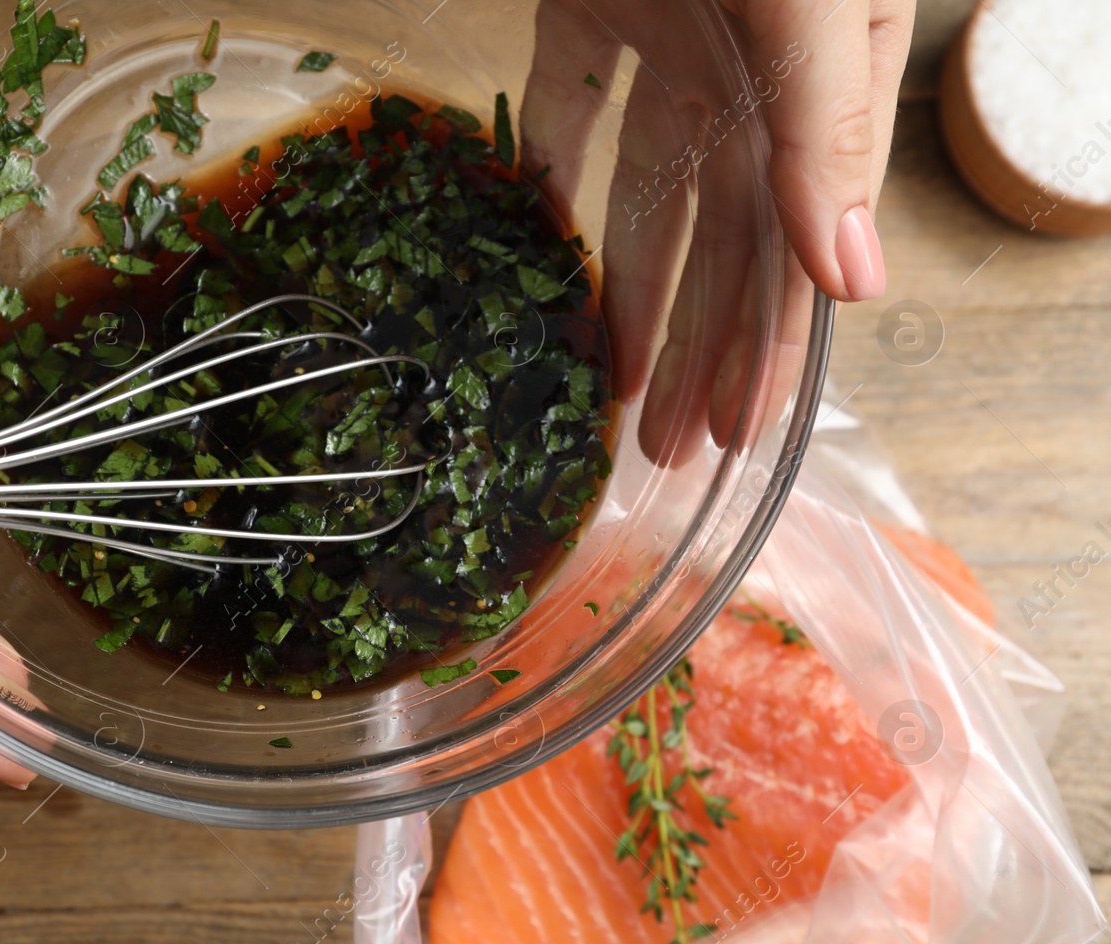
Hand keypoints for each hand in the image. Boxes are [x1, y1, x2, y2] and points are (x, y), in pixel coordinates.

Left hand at [523, 0, 912, 463]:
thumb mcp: (815, 8)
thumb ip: (826, 130)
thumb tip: (853, 281)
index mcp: (827, 88)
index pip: (798, 249)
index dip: (766, 348)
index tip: (735, 434)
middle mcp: (753, 85)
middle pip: (721, 249)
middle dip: (697, 353)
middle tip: (664, 448)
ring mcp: (672, 53)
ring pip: (647, 198)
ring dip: (633, 295)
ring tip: (615, 386)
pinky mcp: (590, 14)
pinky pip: (567, 117)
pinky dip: (552, 180)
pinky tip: (543, 256)